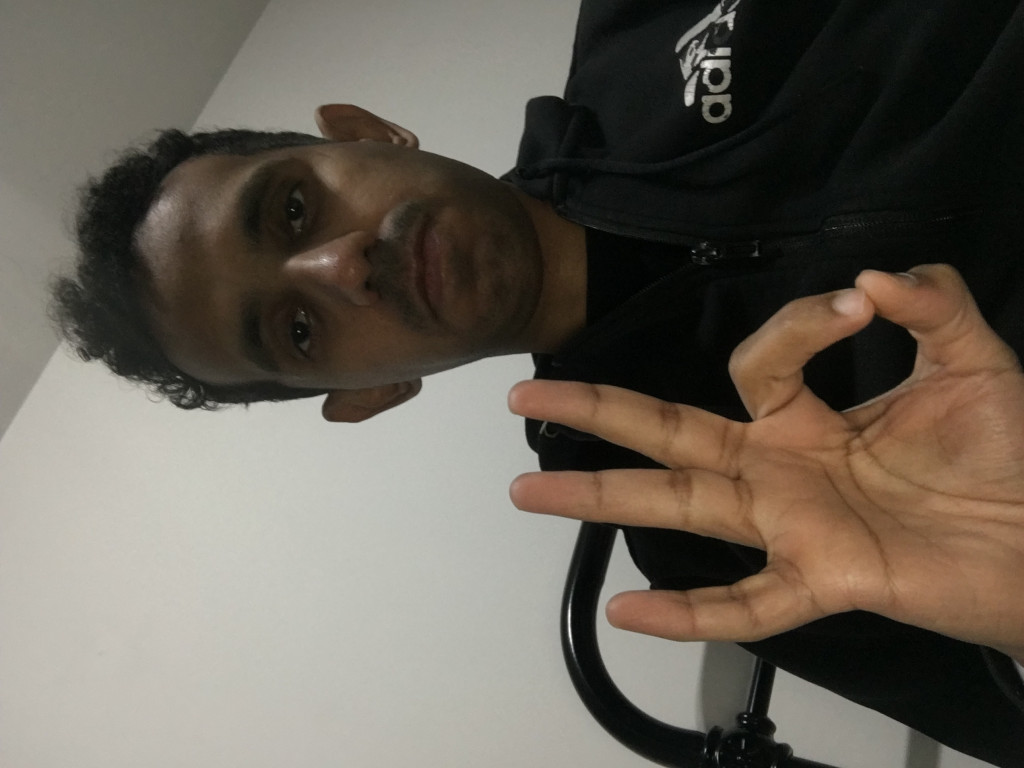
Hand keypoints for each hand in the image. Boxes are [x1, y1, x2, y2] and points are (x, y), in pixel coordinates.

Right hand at [508, 265, 1023, 662]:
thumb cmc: (1005, 454)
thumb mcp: (973, 362)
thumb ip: (933, 304)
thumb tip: (871, 278)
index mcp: (806, 416)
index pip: (759, 361)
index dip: (799, 325)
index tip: (858, 305)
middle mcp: (778, 467)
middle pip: (669, 433)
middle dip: (596, 412)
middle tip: (527, 391)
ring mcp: (791, 525)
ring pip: (680, 507)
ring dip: (602, 499)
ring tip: (528, 493)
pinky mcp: (821, 578)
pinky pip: (746, 604)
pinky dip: (688, 613)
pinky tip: (625, 614)